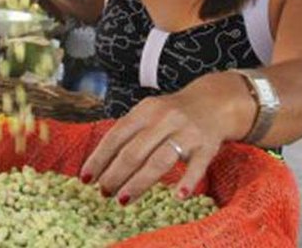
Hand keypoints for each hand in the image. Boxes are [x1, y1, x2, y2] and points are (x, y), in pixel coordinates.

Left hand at [79, 73, 251, 203]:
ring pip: (159, 161)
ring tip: (123, 200)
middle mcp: (164, 119)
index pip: (116, 136)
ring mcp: (186, 133)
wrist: (215, 102)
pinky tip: (177, 196)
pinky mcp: (207, 146)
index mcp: (145, 111)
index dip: (99, 158)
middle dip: (115, 175)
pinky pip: (197, 166)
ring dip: (139, 182)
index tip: (86, 178)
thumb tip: (100, 164)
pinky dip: (187, 181)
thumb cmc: (173, 113)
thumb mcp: (149, 113)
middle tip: (103, 193)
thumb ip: (128, 133)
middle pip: (134, 151)